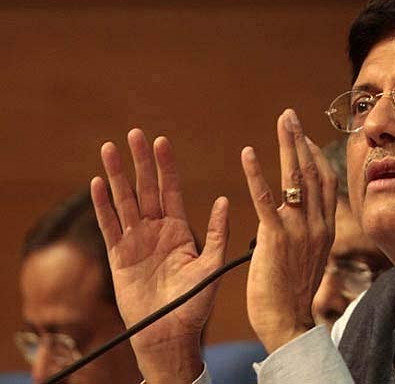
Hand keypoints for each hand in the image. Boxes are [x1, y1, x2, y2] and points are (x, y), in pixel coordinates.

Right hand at [90, 129, 227, 382]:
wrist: (170, 332)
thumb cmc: (194, 303)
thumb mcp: (211, 264)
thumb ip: (217, 233)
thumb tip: (225, 199)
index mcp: (179, 229)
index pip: (171, 189)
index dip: (166, 166)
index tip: (162, 141)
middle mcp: (156, 230)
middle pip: (146, 188)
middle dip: (140, 161)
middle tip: (135, 134)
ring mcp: (135, 241)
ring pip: (124, 201)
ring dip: (116, 175)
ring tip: (110, 148)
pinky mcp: (118, 256)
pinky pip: (109, 226)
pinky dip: (102, 205)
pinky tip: (97, 183)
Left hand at [242, 109, 337, 352]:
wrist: (287, 323)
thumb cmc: (292, 294)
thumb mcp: (308, 258)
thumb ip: (304, 233)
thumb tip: (291, 215)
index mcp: (325, 229)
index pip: (325, 183)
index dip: (314, 156)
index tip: (302, 137)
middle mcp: (317, 224)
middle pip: (312, 172)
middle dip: (301, 140)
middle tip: (290, 116)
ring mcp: (298, 230)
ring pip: (295, 179)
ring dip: (286, 146)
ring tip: (281, 121)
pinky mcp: (275, 239)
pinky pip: (265, 200)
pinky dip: (257, 174)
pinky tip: (249, 153)